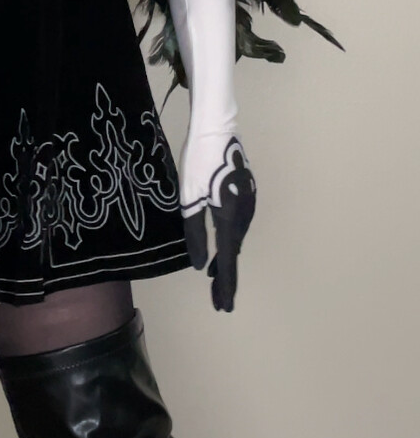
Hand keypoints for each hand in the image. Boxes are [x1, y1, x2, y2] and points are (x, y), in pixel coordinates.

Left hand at [178, 126, 256, 311]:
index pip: (227, 261)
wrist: (216, 130)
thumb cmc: (197, 162)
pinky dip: (229, 241)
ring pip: (236, 240)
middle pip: (234, 254)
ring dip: (226, 259)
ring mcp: (248, 204)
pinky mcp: (246, 195)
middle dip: (226, 278)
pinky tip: (221, 245)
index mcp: (229, 218)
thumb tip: (199, 265)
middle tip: (219, 301)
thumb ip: (194, 234)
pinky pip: (238, 226)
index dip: (224, 286)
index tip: (223, 307)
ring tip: (214, 277)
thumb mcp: (189, 200)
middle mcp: (243, 215)